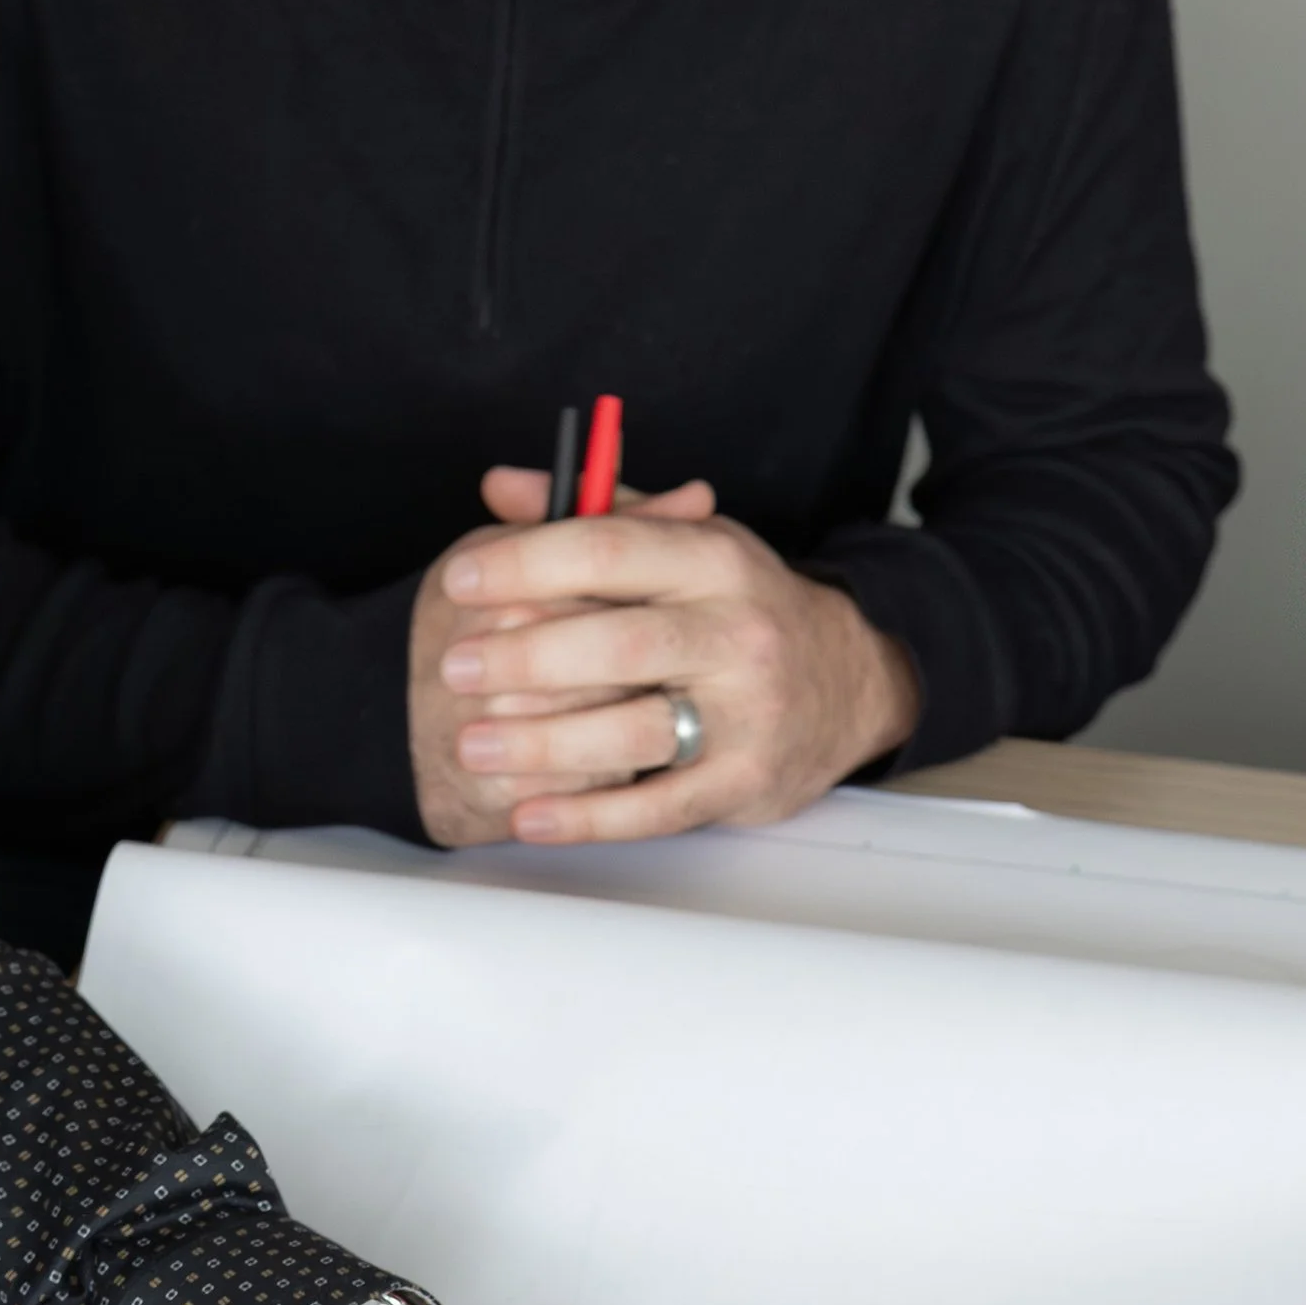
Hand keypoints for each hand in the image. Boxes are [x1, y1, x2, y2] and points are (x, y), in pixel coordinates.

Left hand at [410, 466, 919, 849]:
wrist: (848, 682)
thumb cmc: (741, 611)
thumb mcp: (685, 545)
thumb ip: (595, 516)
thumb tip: (501, 487)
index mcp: (713, 558)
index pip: (610, 550)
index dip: (527, 563)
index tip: (461, 580)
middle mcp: (736, 630)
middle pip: (620, 644)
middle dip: (528, 657)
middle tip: (457, 666)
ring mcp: (746, 711)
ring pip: (635, 730)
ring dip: (544, 743)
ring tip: (472, 743)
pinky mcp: (744, 781)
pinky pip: (657, 808)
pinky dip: (588, 817)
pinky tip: (529, 815)